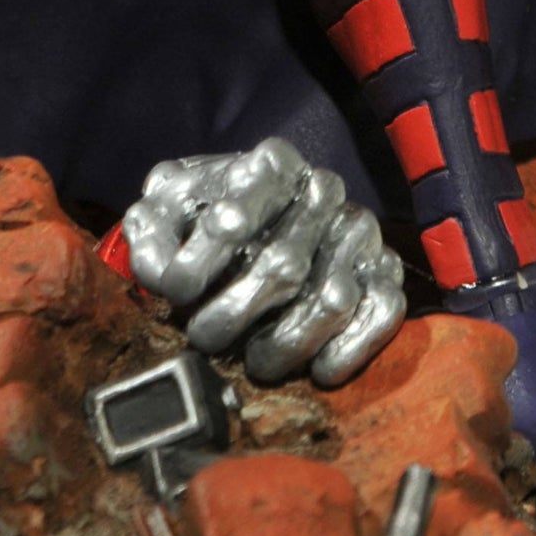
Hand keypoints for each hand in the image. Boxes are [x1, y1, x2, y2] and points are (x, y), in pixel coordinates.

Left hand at [122, 137, 407, 387]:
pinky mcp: (383, 267)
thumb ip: (152, 233)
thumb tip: (163, 276)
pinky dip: (349, 350)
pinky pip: (382, 312)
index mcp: (268, 164)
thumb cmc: (204, 212)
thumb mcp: (166, 206)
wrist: (258, 216)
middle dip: (235, 316)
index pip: (233, 218)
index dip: (203, 263)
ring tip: (252, 360)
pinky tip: (317, 371)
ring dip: (285, 344)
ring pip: (333, 298)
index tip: (178, 292)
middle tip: (206, 338)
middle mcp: (321, 189)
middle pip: (281, 270)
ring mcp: (357, 229)